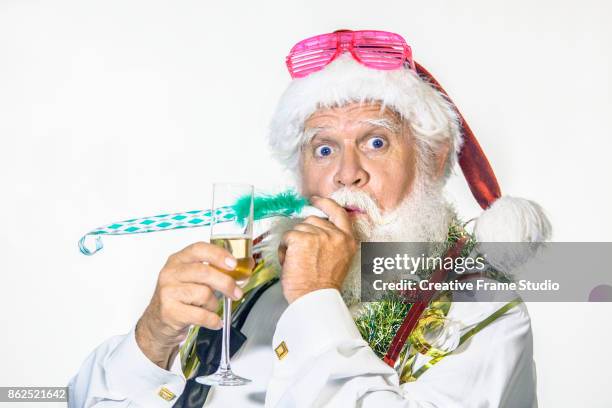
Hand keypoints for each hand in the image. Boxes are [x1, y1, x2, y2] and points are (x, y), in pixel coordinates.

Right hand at [136, 242, 246, 368]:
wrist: (157, 323)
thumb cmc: (180, 298)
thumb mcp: (193, 279)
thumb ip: (215, 271)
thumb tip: (245, 266)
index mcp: (178, 260)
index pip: (199, 249)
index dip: (218, 255)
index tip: (233, 264)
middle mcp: (170, 273)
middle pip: (204, 272)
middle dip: (226, 283)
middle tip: (237, 292)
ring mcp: (168, 292)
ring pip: (203, 294)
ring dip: (214, 304)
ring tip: (211, 308)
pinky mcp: (169, 311)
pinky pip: (200, 315)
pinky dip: (212, 320)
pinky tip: (214, 321)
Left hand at [278, 196, 357, 303]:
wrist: (315, 299)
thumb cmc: (322, 286)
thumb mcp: (340, 260)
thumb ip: (334, 242)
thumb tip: (316, 229)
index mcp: (348, 241)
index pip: (338, 212)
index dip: (325, 203)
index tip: (315, 200)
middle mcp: (336, 235)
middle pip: (312, 220)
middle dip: (304, 232)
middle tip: (303, 253)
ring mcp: (319, 235)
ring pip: (298, 228)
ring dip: (293, 243)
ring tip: (298, 262)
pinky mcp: (301, 238)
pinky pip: (287, 236)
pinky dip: (284, 249)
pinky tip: (290, 262)